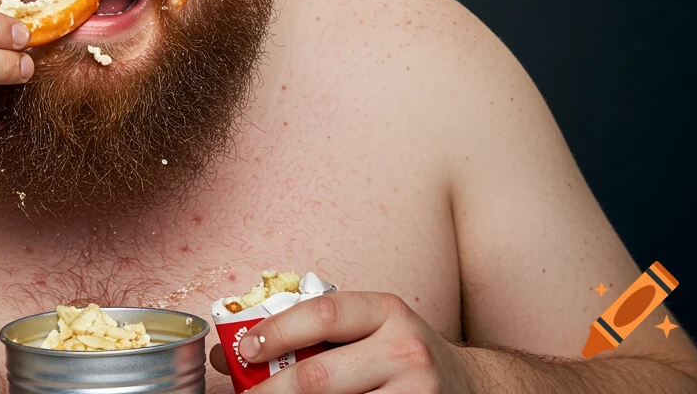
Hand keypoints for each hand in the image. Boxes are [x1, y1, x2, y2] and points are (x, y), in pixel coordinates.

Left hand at [211, 291, 479, 393]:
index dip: (275, 332)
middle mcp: (404, 351)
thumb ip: (307, 334)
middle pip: (319, 377)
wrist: (467, 386)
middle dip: (271, 391)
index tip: (243, 349)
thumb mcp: (365, 330)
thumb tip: (229, 352)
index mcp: (385, 312)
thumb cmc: (399, 355)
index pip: (322, 314)